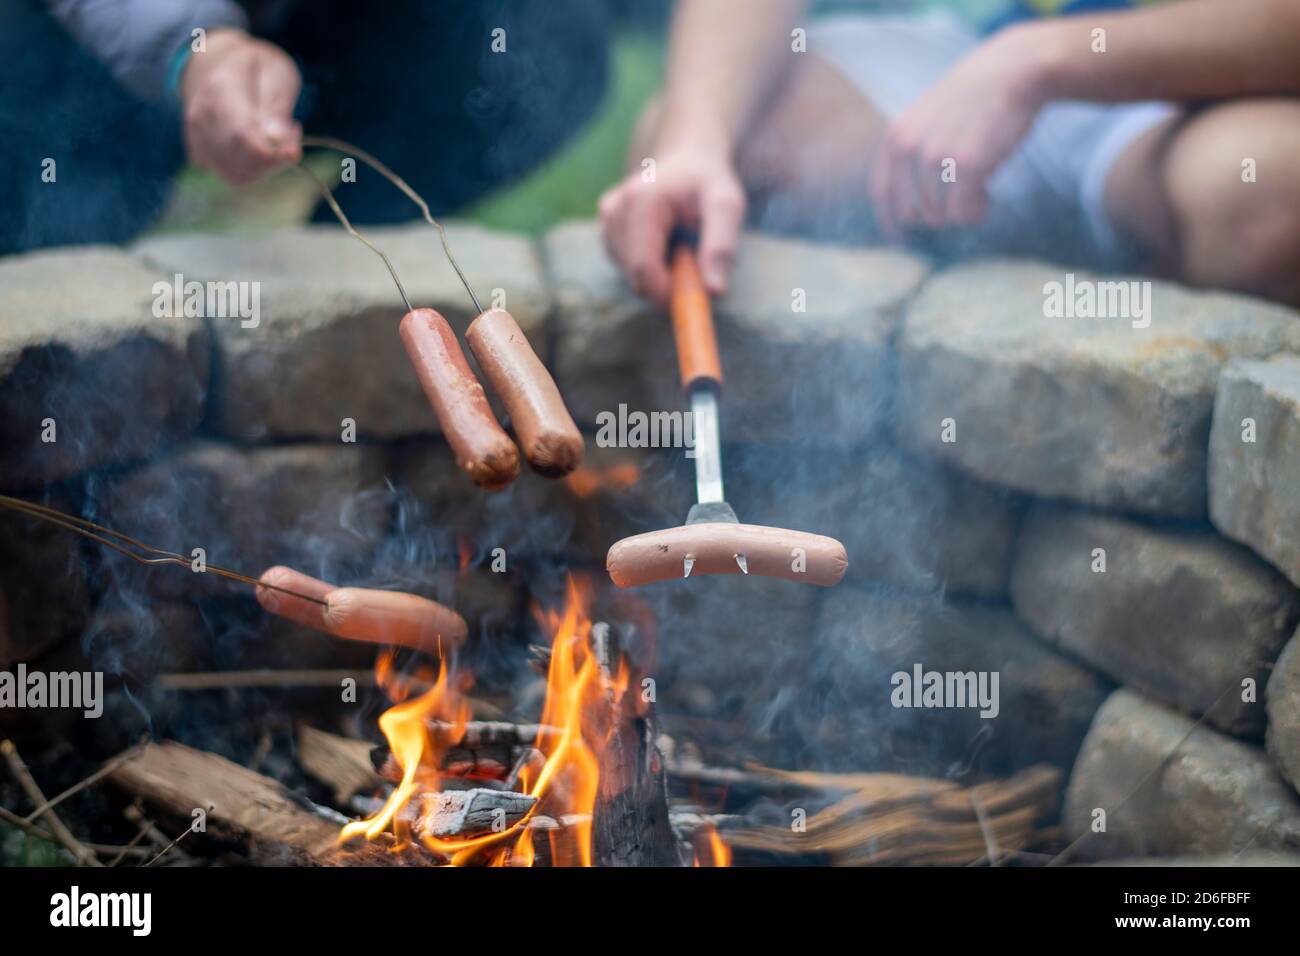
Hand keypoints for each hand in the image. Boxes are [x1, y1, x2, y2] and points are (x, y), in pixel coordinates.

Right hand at [179, 28, 301, 184]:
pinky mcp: (201, 155)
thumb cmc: (258, 70)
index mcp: (220, 88)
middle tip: (291, 133)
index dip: (272, 154)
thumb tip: (276, 138)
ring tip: (277, 136)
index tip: (295, 151)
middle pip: (242, 160)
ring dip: (267, 165)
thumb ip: (277, 106)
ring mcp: (197, 137)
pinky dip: (255, 169)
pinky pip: (234, 175)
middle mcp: (201, 116)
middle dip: (275, 158)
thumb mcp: (277, 74)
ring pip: (240, 174)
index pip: (243, 136)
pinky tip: (261, 146)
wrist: (220, 66)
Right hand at [599, 141, 744, 305]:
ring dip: (660, 274)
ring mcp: (606, 220)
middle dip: (667, 284)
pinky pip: (627, 267)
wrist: (687, 160)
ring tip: (680, 244)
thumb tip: (714, 293)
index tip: (696, 301)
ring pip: (632, 276)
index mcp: (641, 201)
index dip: (668, 294)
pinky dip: (650, 265)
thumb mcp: (726, 206)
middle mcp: (614, 210)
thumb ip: (721, 246)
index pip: (643, 268)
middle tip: (694, 264)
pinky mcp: (606, 229)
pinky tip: (663, 242)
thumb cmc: (708, 183)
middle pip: (636, 277)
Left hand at [870, 24, 1052, 236]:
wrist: (1014, 70)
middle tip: (960, 200)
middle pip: (911, 212)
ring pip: (939, 216)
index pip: (880, 193)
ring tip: (980, 189)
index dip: (889, 221)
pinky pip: (962, 214)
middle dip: (935, 215)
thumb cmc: (976, 98)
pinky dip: (976, 213)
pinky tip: (988, 196)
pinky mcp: (966, 166)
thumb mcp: (927, 118)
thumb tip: (909, 206)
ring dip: (961, 212)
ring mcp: (936, 157)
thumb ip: (912, 152)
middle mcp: (909, 148)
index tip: (900, 238)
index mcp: (896, 136)